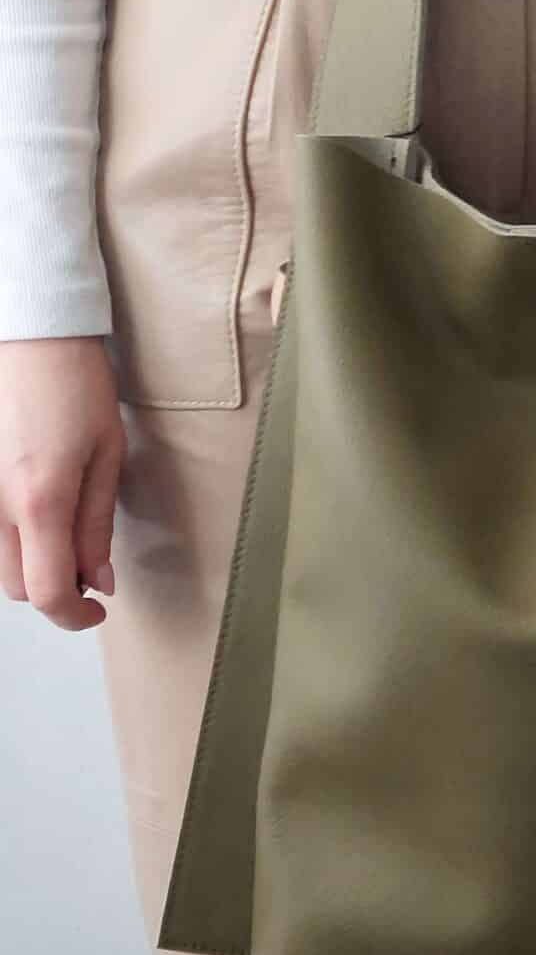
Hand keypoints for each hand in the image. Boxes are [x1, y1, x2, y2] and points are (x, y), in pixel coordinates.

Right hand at [0, 336, 123, 632]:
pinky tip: (35, 511)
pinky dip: (10, 539)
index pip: (49, 593)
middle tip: (90, 562)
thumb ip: (97, 524)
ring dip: (30, 564)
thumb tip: (99, 581)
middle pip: (18, 588)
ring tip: (63, 526)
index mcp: (39, 501)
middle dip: (56, 587)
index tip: (98, 611)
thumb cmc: (75, 386)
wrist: (31, 338)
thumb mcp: (107, 454)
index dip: (76, 617)